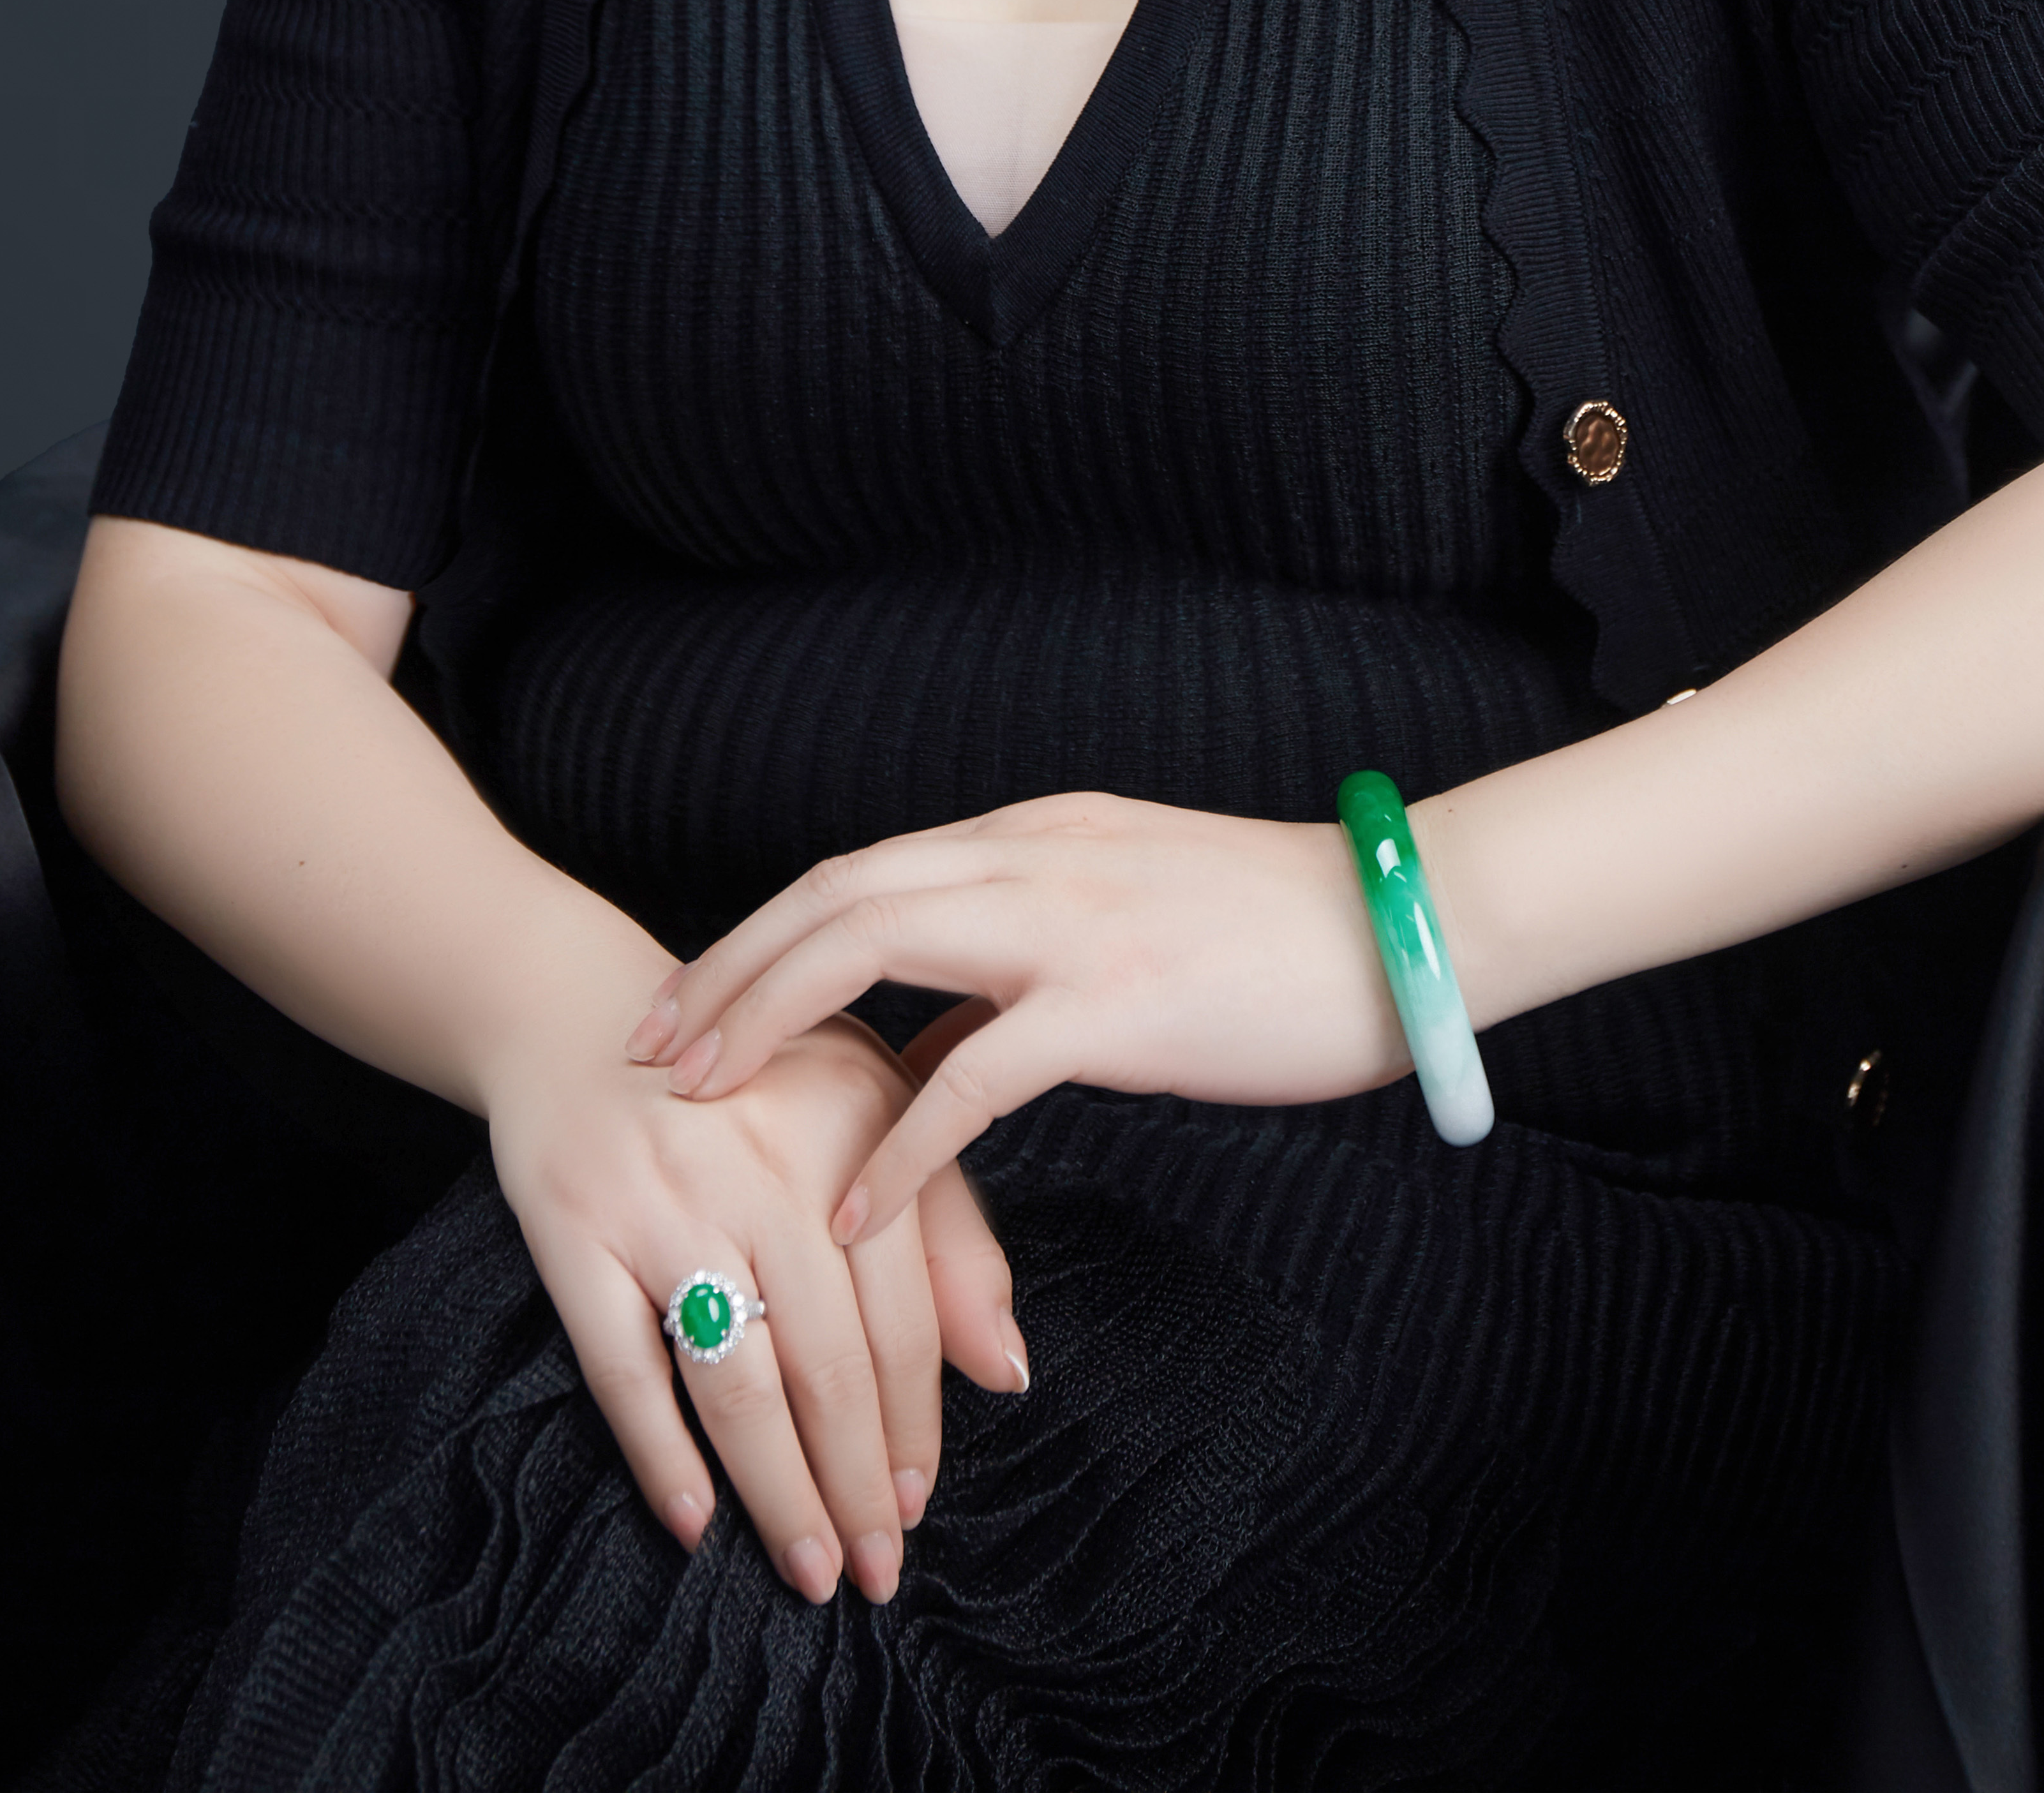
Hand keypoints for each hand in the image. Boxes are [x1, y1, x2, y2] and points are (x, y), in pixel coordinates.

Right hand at [483, 949, 1028, 1605]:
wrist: (575, 1011)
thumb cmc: (754, 1079)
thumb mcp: (869, 1108)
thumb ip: (947, 1229)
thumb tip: (1008, 1371)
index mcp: (850, 1127)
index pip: (903, 1312)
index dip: (916, 1422)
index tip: (922, 1505)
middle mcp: (763, 1167)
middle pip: (827, 1362)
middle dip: (859, 1484)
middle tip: (877, 1571)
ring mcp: (664, 1203)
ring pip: (737, 1382)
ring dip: (778, 1493)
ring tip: (810, 1570)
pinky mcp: (577, 1234)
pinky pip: (623, 1368)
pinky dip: (660, 1453)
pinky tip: (695, 1522)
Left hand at [623, 794, 1408, 1246]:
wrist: (1395, 923)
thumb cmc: (1270, 936)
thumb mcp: (1118, 927)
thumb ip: (1013, 973)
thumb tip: (917, 1052)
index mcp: (1031, 835)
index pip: (857, 873)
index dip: (759, 935)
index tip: (684, 999)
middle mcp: (1031, 857)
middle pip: (835, 895)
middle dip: (728, 970)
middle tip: (648, 1049)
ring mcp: (1070, 923)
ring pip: (875, 946)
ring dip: (772, 1023)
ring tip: (702, 1104)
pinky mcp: (1115, 1004)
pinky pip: (973, 1073)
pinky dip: (896, 1141)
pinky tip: (848, 1207)